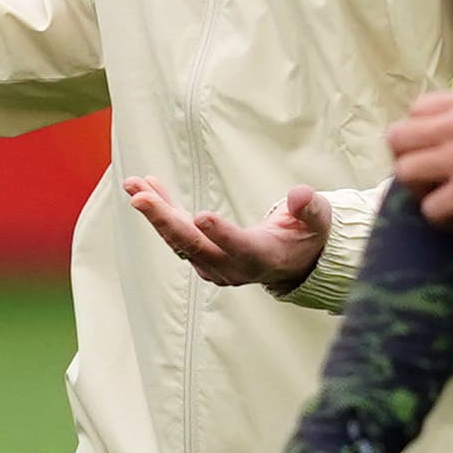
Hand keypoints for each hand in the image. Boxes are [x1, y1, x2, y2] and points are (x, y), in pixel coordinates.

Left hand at [124, 177, 329, 291]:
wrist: (292, 262)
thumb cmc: (307, 235)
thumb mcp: (317, 220)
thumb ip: (309, 208)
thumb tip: (299, 195)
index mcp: (262, 258)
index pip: (240, 248)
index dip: (222, 234)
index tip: (201, 216)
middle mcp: (232, 268)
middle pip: (194, 245)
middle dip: (165, 220)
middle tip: (139, 198)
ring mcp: (213, 265)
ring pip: (179, 239)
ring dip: (155, 212)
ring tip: (134, 184)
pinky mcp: (201, 256)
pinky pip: (176, 233)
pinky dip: (161, 210)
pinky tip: (146, 187)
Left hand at [388, 86, 452, 223]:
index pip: (416, 110)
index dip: (419, 132)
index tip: (433, 147)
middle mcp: (452, 126)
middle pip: (397, 139)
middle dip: (406, 157)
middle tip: (426, 174)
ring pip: (404, 172)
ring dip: (418, 188)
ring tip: (439, 196)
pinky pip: (430, 208)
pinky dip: (440, 217)